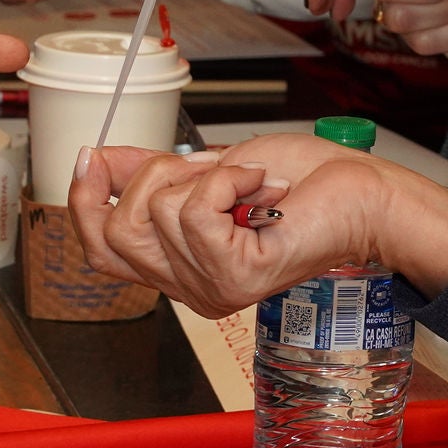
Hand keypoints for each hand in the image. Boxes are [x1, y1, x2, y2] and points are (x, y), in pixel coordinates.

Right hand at [68, 136, 447, 313]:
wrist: (365, 192)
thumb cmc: (304, 181)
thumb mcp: (210, 166)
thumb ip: (151, 172)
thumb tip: (95, 159)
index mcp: (180, 269)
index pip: (101, 252)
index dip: (83, 204)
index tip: (90, 157)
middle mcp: (191, 290)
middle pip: (117, 231)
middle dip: (152, 175)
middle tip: (209, 165)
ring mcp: (212, 289)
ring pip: (156, 213)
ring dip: (203, 174)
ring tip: (248, 180)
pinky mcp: (237, 275)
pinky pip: (195, 210)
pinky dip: (227, 179)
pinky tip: (261, 185)